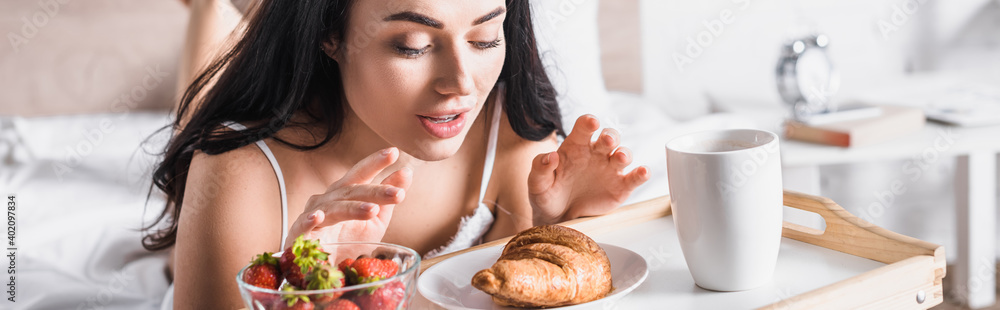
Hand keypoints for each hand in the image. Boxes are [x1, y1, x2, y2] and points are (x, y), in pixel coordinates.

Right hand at [283, 148, 412, 247]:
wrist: (320, 271)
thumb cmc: (347, 241)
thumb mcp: (375, 220)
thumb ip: (388, 197)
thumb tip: (406, 172)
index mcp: (344, 193)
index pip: (360, 174)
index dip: (375, 163)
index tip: (394, 152)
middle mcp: (327, 199)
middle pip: (350, 190)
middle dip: (375, 191)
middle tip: (397, 193)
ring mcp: (311, 215)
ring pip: (333, 208)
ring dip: (352, 208)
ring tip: (372, 209)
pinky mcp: (299, 236)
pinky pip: (302, 226)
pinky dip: (309, 220)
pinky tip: (317, 217)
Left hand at [527, 115, 649, 224]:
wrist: (557, 218)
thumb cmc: (547, 195)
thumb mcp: (537, 183)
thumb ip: (540, 167)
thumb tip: (551, 156)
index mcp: (576, 146)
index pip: (584, 127)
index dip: (589, 122)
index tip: (591, 122)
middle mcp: (596, 154)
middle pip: (609, 137)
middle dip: (611, 136)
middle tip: (608, 140)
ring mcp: (610, 169)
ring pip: (624, 154)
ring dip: (625, 154)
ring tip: (621, 158)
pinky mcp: (620, 187)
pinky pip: (634, 178)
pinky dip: (641, 174)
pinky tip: (643, 172)